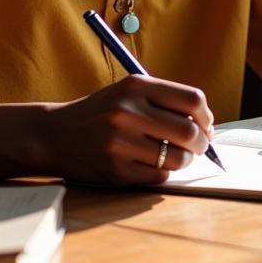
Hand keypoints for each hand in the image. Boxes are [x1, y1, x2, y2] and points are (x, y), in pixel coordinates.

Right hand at [41, 75, 212, 185]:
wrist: (55, 134)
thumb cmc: (102, 113)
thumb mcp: (128, 93)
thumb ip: (165, 101)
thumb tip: (207, 126)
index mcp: (136, 86)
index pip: (192, 99)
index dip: (206, 116)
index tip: (205, 125)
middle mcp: (127, 111)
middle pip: (189, 131)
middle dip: (201, 143)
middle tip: (197, 146)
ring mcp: (120, 142)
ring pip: (177, 158)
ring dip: (183, 160)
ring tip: (173, 155)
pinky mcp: (115, 170)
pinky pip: (158, 176)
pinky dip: (162, 173)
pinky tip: (149, 164)